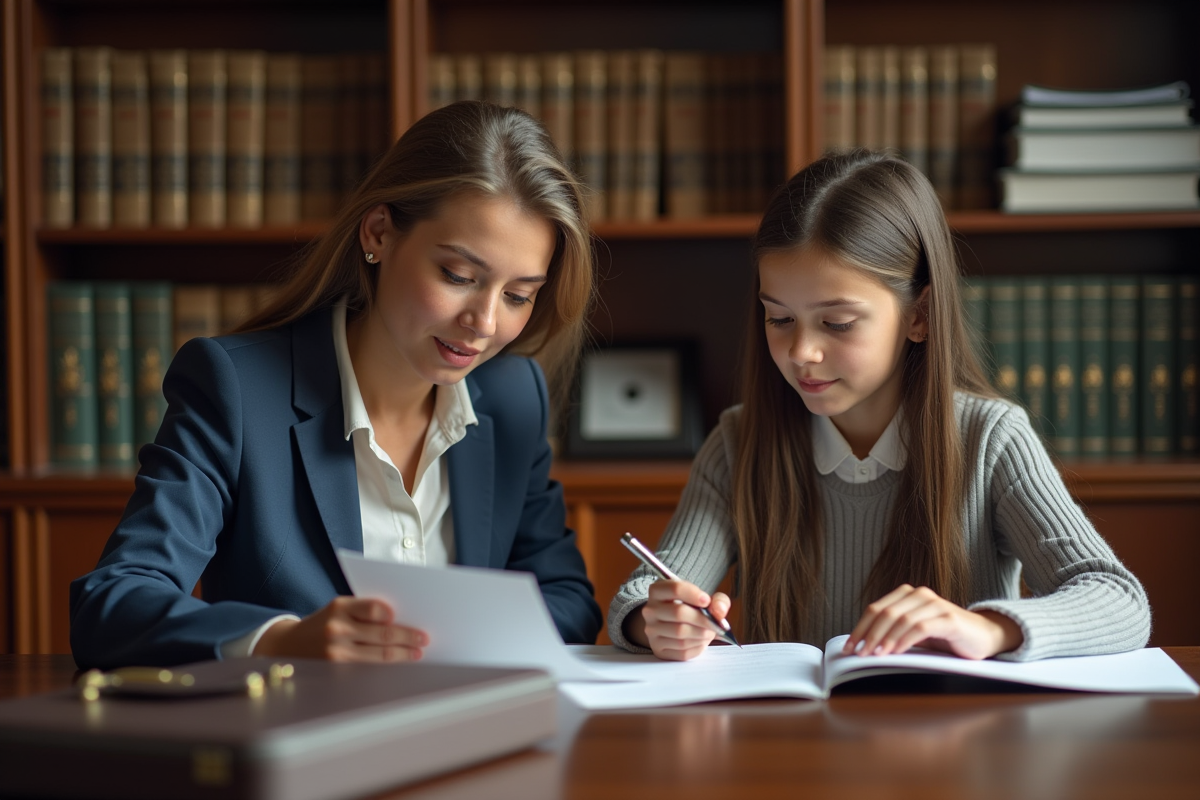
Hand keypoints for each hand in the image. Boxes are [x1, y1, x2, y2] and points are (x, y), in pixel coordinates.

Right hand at [253, 596, 427, 662]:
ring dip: (403, 655)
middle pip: (383, 634)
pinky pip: (368, 670)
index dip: (395, 615)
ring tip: (416, 653)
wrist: (286, 646)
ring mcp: (336, 652)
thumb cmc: (323, 624)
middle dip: (408, 637)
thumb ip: (364, 612)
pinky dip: (386, 669)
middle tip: (424, 639)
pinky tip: (398, 667)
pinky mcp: (336, 671)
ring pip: (379, 655)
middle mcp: (337, 629)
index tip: (412, 617)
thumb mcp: (337, 609)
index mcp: (340, 607)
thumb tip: (400, 620)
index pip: (375, 608)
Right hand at [626, 580, 730, 660]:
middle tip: (716, 624)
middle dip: (703, 620)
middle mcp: (650, 610)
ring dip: (702, 635)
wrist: (671, 625)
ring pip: (681, 634)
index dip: (694, 594)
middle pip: (679, 613)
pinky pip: (682, 651)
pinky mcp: (658, 649)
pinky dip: (698, 647)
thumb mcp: (703, 598)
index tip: (707, 601)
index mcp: (658, 591)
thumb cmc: (690, 609)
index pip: (675, 589)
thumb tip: (719, 611)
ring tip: (710, 633)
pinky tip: (701, 642)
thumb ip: (718, 600)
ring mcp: (652, 631)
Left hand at [842, 584, 1022, 659]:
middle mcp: (920, 595)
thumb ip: (894, 633)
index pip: (876, 609)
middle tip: (858, 653)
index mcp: (908, 595)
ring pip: (901, 619)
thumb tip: (863, 646)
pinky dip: (904, 640)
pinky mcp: (948, 619)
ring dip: (884, 638)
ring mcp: (935, 605)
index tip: (849, 647)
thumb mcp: (916, 634)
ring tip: (874, 654)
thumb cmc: (946, 636)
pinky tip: (895, 652)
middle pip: (885, 613)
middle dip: (868, 634)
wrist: (984, 636)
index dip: (860, 627)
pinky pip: (920, 627)